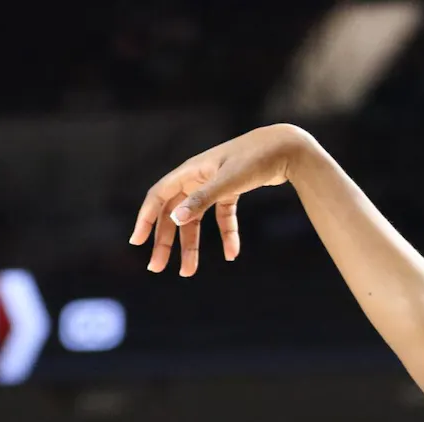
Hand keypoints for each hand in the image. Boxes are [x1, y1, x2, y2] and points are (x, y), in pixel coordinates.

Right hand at [130, 124, 314, 276]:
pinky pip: (223, 217)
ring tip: (188, 271)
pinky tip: (233, 254)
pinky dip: (226, 235)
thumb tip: (176, 219)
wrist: (286, 147)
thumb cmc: (256, 158)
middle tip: (157, 267)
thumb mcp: (228, 180)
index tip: (137, 242)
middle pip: (174, 213)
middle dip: (165, 241)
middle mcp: (197, 178)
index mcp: (189, 172)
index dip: (146, 219)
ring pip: (196, 220)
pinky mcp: (232, 191)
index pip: (158, 197)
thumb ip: (203, 199)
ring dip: (191, 245)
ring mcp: (214, 185)